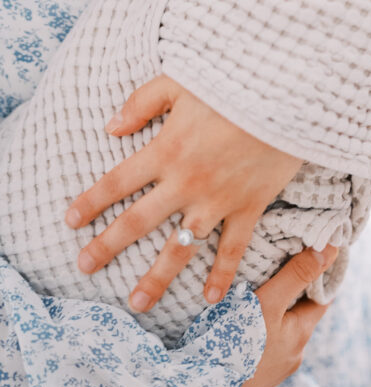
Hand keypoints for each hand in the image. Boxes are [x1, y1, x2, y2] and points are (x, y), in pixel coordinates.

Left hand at [64, 74, 303, 312]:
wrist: (285, 96)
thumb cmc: (232, 84)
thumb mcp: (179, 82)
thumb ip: (142, 103)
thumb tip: (110, 128)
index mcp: (165, 150)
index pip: (116, 183)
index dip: (91, 203)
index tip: (70, 222)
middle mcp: (185, 182)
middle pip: (137, 221)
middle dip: (106, 246)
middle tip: (83, 267)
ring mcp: (217, 200)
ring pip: (180, 247)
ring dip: (157, 278)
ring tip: (137, 303)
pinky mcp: (249, 206)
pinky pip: (232, 248)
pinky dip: (222, 274)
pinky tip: (211, 300)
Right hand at [240, 244, 337, 386]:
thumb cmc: (234, 347)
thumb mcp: (268, 303)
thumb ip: (296, 276)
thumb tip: (331, 249)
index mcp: (301, 334)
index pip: (320, 297)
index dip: (317, 275)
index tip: (308, 254)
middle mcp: (292, 355)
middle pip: (298, 313)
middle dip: (290, 291)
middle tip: (275, 264)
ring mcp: (272, 369)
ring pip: (278, 330)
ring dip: (270, 312)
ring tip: (252, 290)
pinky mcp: (251, 376)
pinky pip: (261, 345)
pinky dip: (256, 329)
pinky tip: (237, 321)